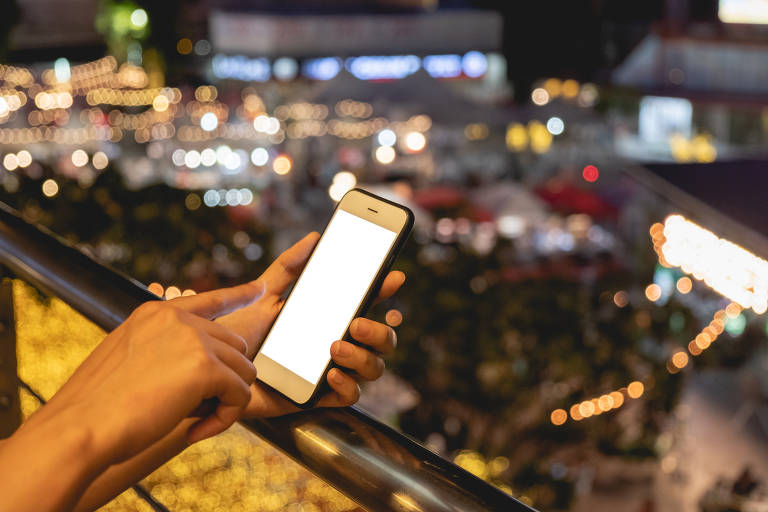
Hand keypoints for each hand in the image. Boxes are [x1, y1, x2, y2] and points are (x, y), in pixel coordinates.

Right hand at [39, 282, 264, 463]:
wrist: (79, 427)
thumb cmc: (96, 406)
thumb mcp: (127, 360)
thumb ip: (161, 350)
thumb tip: (196, 367)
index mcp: (156, 313)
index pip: (210, 299)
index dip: (240, 294)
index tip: (259, 289)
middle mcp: (177, 319)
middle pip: (235, 344)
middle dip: (225, 380)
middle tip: (197, 411)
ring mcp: (193, 340)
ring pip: (243, 370)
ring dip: (226, 402)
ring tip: (195, 423)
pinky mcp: (206, 368)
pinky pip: (240, 395)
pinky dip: (225, 418)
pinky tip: (196, 431)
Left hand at [215, 232, 405, 416]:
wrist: (211, 373)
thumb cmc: (237, 334)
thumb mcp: (261, 295)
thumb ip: (287, 267)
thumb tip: (314, 237)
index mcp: (327, 318)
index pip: (366, 303)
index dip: (384, 290)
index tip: (393, 278)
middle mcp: (335, 343)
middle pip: (381, 339)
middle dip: (380, 330)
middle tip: (356, 322)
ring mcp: (328, 371)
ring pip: (373, 367)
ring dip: (364, 356)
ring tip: (336, 346)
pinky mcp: (317, 397)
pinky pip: (349, 396)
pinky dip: (347, 385)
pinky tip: (331, 372)